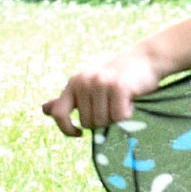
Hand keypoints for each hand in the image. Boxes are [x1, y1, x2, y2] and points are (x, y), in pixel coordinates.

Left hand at [43, 43, 163, 137]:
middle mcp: (84, 82)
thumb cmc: (117, 76)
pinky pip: (119, 117)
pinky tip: (130, 101)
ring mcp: (101, 83)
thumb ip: (67, 99)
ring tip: (122, 102)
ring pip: (104, 121)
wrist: (146, 58)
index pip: (59, 114)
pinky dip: (127, 114)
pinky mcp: (119, 87)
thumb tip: (44, 109)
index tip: (80, 133)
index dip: (67, 129)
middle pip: (88, 123)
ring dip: (116, 118)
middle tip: (113, 106)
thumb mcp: (88, 84)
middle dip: (102, 121)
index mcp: (74, 83)